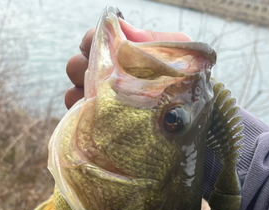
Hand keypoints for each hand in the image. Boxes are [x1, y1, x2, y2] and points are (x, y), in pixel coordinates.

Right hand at [65, 20, 191, 108]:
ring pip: (72, 90)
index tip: (101, 47)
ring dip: (79, 92)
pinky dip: (81, 114)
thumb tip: (119, 24)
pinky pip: (77, 117)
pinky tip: (96, 117)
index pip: (94, 40)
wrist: (196, 117)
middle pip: (76, 65)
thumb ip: (149, 39)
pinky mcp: (100, 125)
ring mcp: (102, 101)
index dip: (92, 40)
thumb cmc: (189, 83)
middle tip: (100, 78)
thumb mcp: (176, 54)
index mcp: (122, 54)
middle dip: (82, 68)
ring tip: (96, 100)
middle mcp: (108, 76)